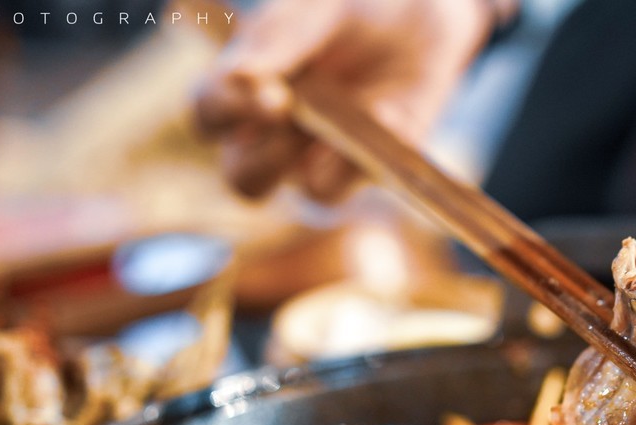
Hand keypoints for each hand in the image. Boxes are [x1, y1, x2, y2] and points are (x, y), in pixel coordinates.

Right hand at [195, 0, 500, 202]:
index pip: (210, 114)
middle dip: (264, 160)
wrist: (425, 16)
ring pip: (307, 194)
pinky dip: (367, 156)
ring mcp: (317, 161)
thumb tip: (240, 76)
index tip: (268, 95)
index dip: (226, 110)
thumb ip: (283, 37)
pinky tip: (389, 114)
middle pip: (243, 179)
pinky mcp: (363, 173)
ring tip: (345, 118)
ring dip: (323, 161)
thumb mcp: (322, 8)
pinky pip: (350, 187)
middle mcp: (272, 136)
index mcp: (245, 89)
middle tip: (294, 117)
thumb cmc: (358, 8)